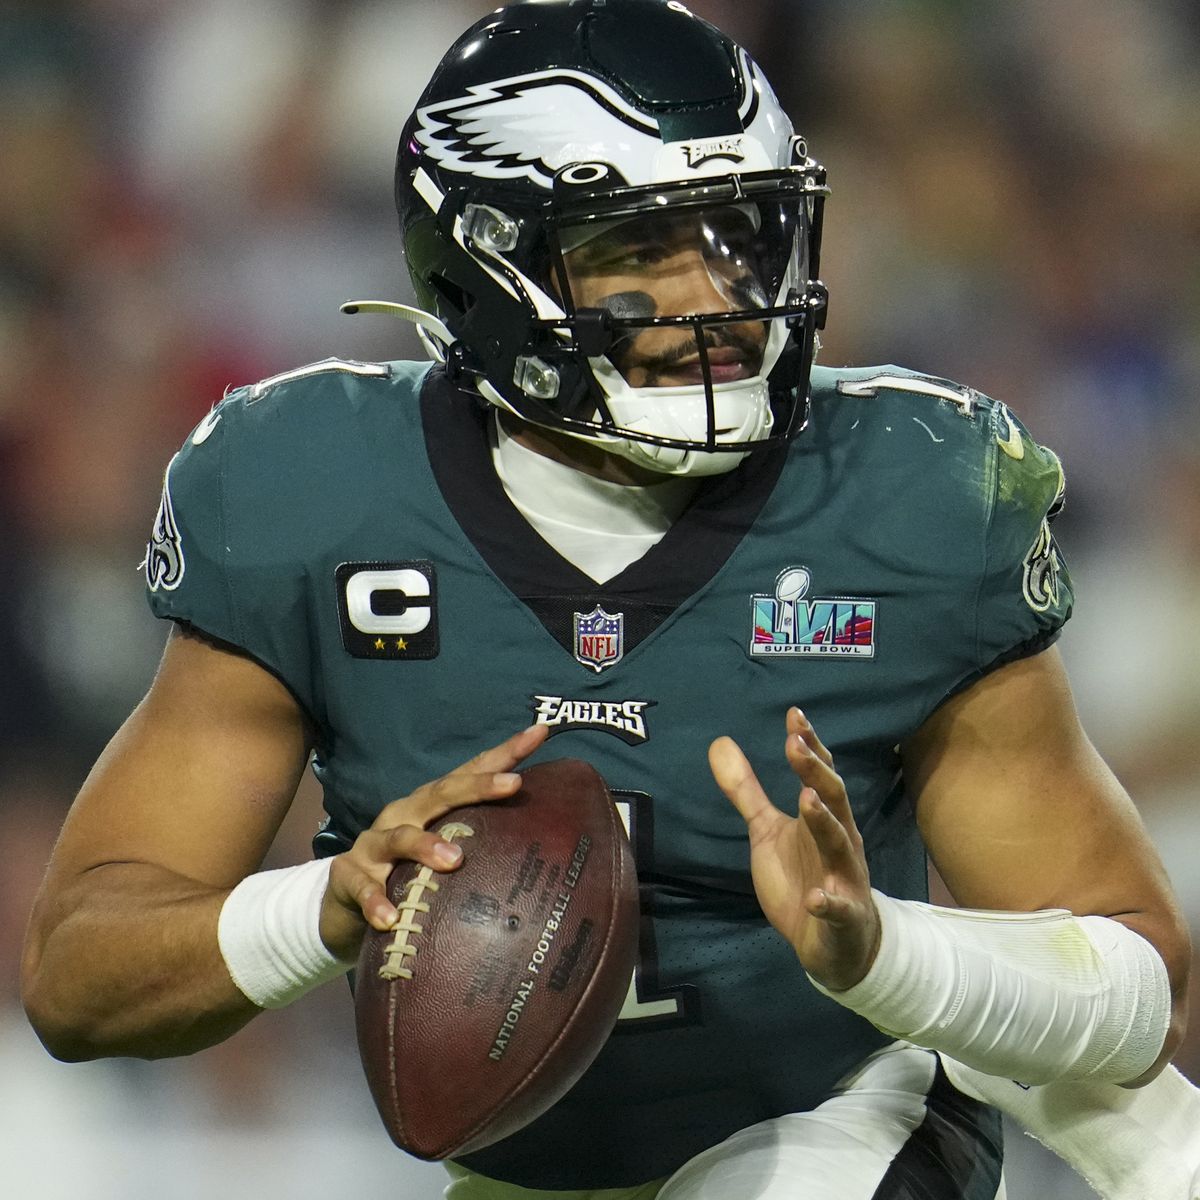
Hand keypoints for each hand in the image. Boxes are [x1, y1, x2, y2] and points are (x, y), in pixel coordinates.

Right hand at [319, 724, 549, 959]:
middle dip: (478, 786)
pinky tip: (391, 918)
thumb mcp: (440, 851)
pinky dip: (376, 902)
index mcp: (429, 806)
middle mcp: (403, 815)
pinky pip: (363, 888)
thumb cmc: (406, 871)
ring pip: (400, 838)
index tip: (540, 732)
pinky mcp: (348, 876)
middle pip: (441, 793)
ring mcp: (373, 845)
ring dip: (426, 845)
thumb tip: (541, 845)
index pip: (471, 773)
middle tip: (512, 783)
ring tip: (453, 859)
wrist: (343, 901)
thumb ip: (479, 844)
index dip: (505, 753)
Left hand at [708, 708, 879, 990]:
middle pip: (832, 799)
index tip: (794, 715)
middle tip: (795, 743)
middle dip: (815, 771)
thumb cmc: (802, 877)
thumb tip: (720, 742)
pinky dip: (829, 903)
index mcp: (821, 818)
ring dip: (825, 822)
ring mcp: (844, 877)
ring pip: (839, 844)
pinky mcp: (843, 916)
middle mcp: (839, 840)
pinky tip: (817, 899)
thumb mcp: (767, 831)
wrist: (833, 943)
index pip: (818, 775)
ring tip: (806, 799)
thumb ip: (746, 791)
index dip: (808, 745)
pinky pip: (838, 908)